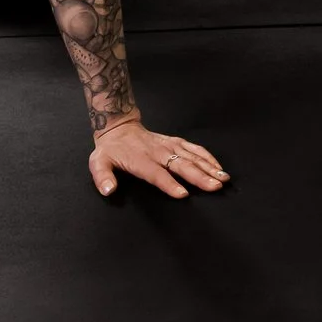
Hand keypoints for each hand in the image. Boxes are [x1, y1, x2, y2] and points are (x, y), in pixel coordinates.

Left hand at [88, 118, 227, 198]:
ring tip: (223, 178)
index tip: (183, 194)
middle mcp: (159, 152)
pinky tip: (218, 166)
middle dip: (199, 177)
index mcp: (141, 160)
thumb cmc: (111, 150)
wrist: (119, 128)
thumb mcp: (98, 163)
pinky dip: (208, 157)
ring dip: (209, 167)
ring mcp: (170, 146)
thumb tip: (109, 190)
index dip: (169, 184)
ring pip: (192, 156)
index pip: (157, 174)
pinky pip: (194, 148)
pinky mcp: (176, 142)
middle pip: (181, 165)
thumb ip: (103, 177)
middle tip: (215, 187)